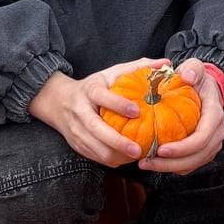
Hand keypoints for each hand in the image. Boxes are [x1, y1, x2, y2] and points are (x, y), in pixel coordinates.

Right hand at [28, 62, 147, 167]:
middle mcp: (80, 112)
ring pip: (97, 150)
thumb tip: (166, 63)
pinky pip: (97, 158)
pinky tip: (129, 158)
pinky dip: (114, 160)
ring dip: (118, 156)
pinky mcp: (77, 146)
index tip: (137, 111)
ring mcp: (77, 131)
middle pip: (96, 130)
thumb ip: (138, 67)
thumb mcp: (111, 73)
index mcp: (89, 91)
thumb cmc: (92, 86)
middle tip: (139, 149)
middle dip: (118, 142)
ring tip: (138, 156)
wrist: (58, 102)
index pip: (102, 97)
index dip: (118, 104)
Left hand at [137, 58, 223, 175]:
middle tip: (146, 162)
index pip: (202, 138)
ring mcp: (211, 144)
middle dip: (171, 164)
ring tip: (145, 163)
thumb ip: (193, 69)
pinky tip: (153, 161)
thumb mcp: (196, 67)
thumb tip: (187, 77)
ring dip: (168, 167)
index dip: (182, 148)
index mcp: (215, 116)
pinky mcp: (203, 151)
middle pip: (196, 157)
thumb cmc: (198, 78)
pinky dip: (171, 166)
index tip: (161, 150)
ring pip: (191, 164)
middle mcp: (216, 133)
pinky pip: (188, 164)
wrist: (206, 88)